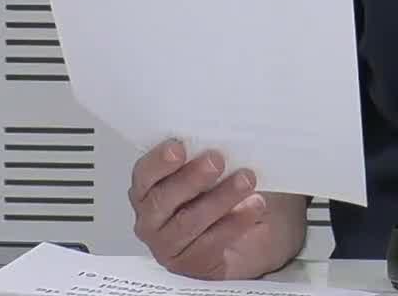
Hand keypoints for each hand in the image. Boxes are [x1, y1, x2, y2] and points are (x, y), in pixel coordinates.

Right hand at [129, 138, 307, 279]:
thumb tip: (221, 134)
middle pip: (162, 200)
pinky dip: (235, 222)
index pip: (144, 174)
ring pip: (188, 222)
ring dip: (219, 199)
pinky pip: (211, 243)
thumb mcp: (213, 167)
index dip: (158, 161)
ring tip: (245, 181)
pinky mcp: (192, 262)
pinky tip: (253, 206)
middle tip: (216, 160)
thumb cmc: (223, 189)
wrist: (249, 224)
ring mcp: (169, 244)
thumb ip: (206, 154)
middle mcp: (152, 219)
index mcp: (149, 188)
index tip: (178, 147)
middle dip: (190, 178)